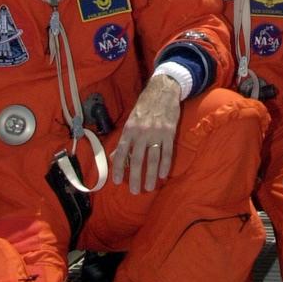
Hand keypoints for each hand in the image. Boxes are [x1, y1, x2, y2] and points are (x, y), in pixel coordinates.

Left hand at [111, 75, 180, 193]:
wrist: (163, 90)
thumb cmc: (144, 106)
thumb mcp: (130, 120)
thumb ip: (124, 140)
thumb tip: (113, 157)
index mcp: (129, 129)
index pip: (121, 152)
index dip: (118, 168)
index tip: (117, 181)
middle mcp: (141, 132)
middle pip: (137, 159)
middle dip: (135, 177)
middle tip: (135, 191)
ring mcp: (156, 133)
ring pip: (153, 159)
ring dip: (151, 175)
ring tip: (149, 187)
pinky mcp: (169, 133)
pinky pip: (167, 152)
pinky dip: (165, 165)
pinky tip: (163, 175)